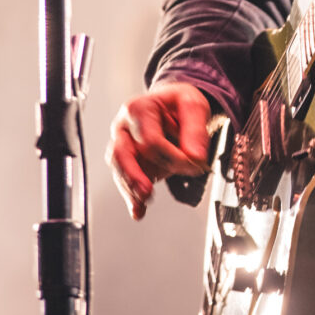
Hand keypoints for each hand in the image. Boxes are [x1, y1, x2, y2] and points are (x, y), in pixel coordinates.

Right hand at [106, 79, 212, 220]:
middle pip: (121, 153)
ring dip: (130, 189)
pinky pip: (125, 182)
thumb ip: (195, 129)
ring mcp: (123, 145)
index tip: (192, 163)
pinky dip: (132, 199)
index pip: (149, 138)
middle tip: (147, 192)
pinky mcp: (128, 163)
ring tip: (142, 203)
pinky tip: (138, 210)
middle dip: (134, 175)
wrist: (172, 106)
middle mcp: (125, 127)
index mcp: (139, 108)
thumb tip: (195, 156)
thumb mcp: (193, 106)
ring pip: (119, 169)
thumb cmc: (178, 103)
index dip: (171, 155)